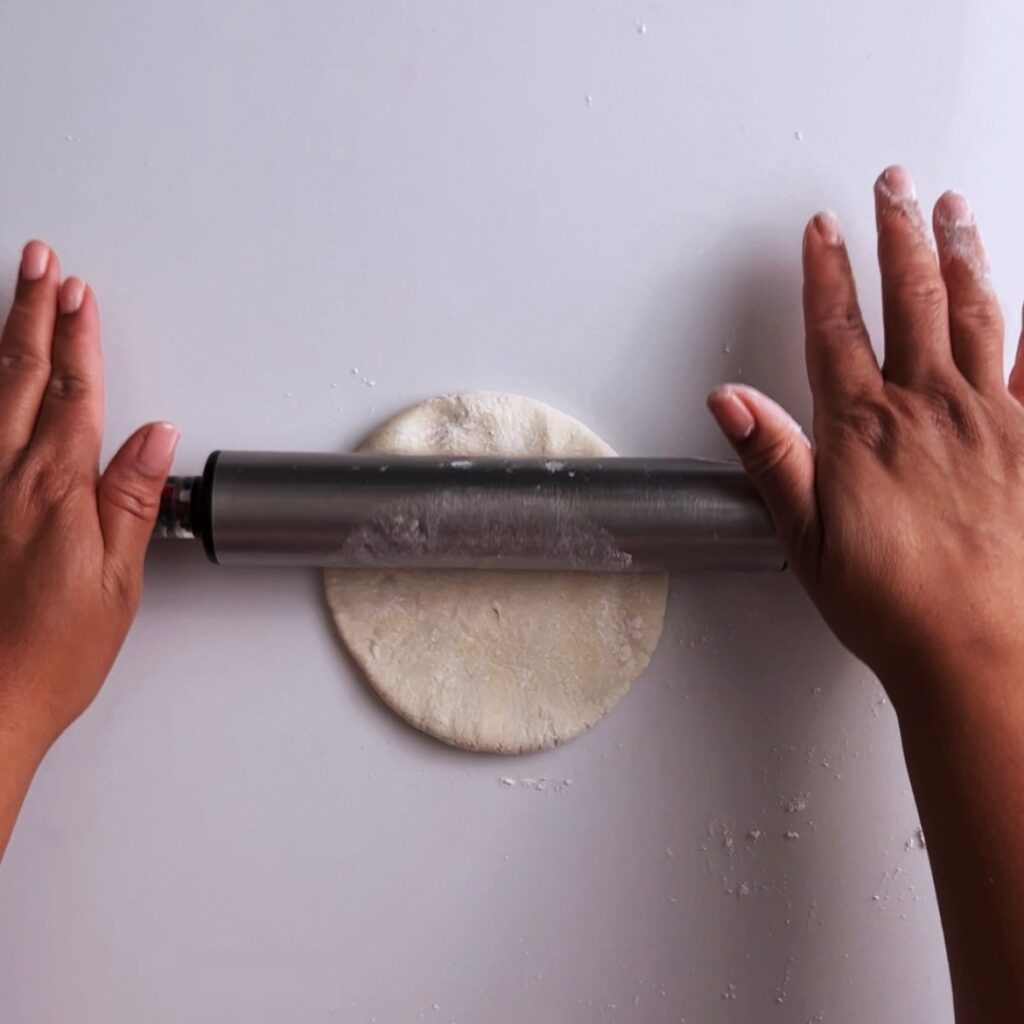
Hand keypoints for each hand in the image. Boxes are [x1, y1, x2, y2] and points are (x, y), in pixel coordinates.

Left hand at [0, 241, 178, 754]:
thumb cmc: (53, 650)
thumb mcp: (116, 581)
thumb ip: (130, 500)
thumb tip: (154, 438)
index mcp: (54, 493)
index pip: (74, 397)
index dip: (78, 340)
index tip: (80, 296)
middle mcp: (5, 482)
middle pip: (23, 379)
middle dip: (35, 317)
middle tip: (41, 267)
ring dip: (8, 340)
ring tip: (17, 297)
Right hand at [708, 166, 1023, 704]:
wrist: (982, 651)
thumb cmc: (893, 603)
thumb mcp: (805, 537)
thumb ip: (772, 457)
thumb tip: (729, 400)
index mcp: (865, 428)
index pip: (837, 327)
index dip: (827, 271)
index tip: (822, 229)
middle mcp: (929, 408)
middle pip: (912, 298)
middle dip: (898, 233)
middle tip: (893, 184)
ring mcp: (990, 420)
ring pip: (976, 313)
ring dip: (963, 254)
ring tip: (955, 209)